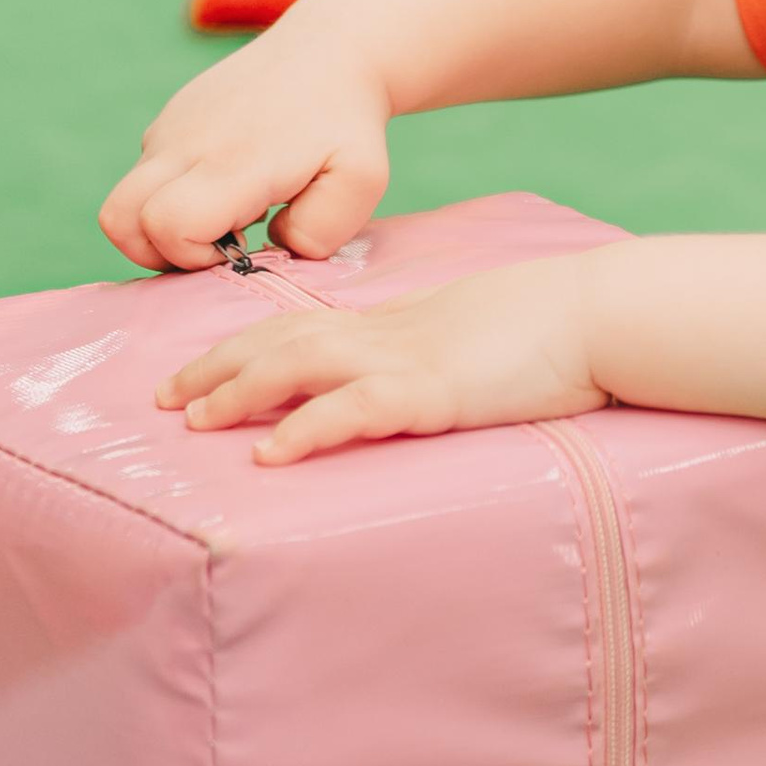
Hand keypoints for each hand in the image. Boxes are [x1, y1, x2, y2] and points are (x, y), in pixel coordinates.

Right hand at [101, 14, 392, 272]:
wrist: (329, 48)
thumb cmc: (346, 122)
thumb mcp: (360, 180)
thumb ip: (320, 231)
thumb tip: (271, 243)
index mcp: (232, 162)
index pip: (166, 224)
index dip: (191, 255)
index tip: (239, 245)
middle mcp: (186, 142)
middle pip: (118, 219)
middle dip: (158, 250)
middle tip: (218, 240)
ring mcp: (170, 127)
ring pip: (125, 200)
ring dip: (165, 223)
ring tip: (225, 210)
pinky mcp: (168, 118)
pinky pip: (145, 173)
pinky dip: (172, 193)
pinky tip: (226, 180)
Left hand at [158, 259, 606, 463]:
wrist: (601, 313)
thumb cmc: (552, 331)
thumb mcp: (473, 341)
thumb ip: (431, 359)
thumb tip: (404, 387)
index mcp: (395, 327)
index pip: (299, 328)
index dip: (241, 347)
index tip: (194, 372)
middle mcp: (387, 337)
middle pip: (280, 340)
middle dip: (217, 367)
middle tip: (164, 399)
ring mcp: (407, 362)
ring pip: (300, 365)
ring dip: (241, 391)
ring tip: (195, 420)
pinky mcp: (434, 393)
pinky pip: (356, 409)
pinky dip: (306, 428)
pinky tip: (270, 453)